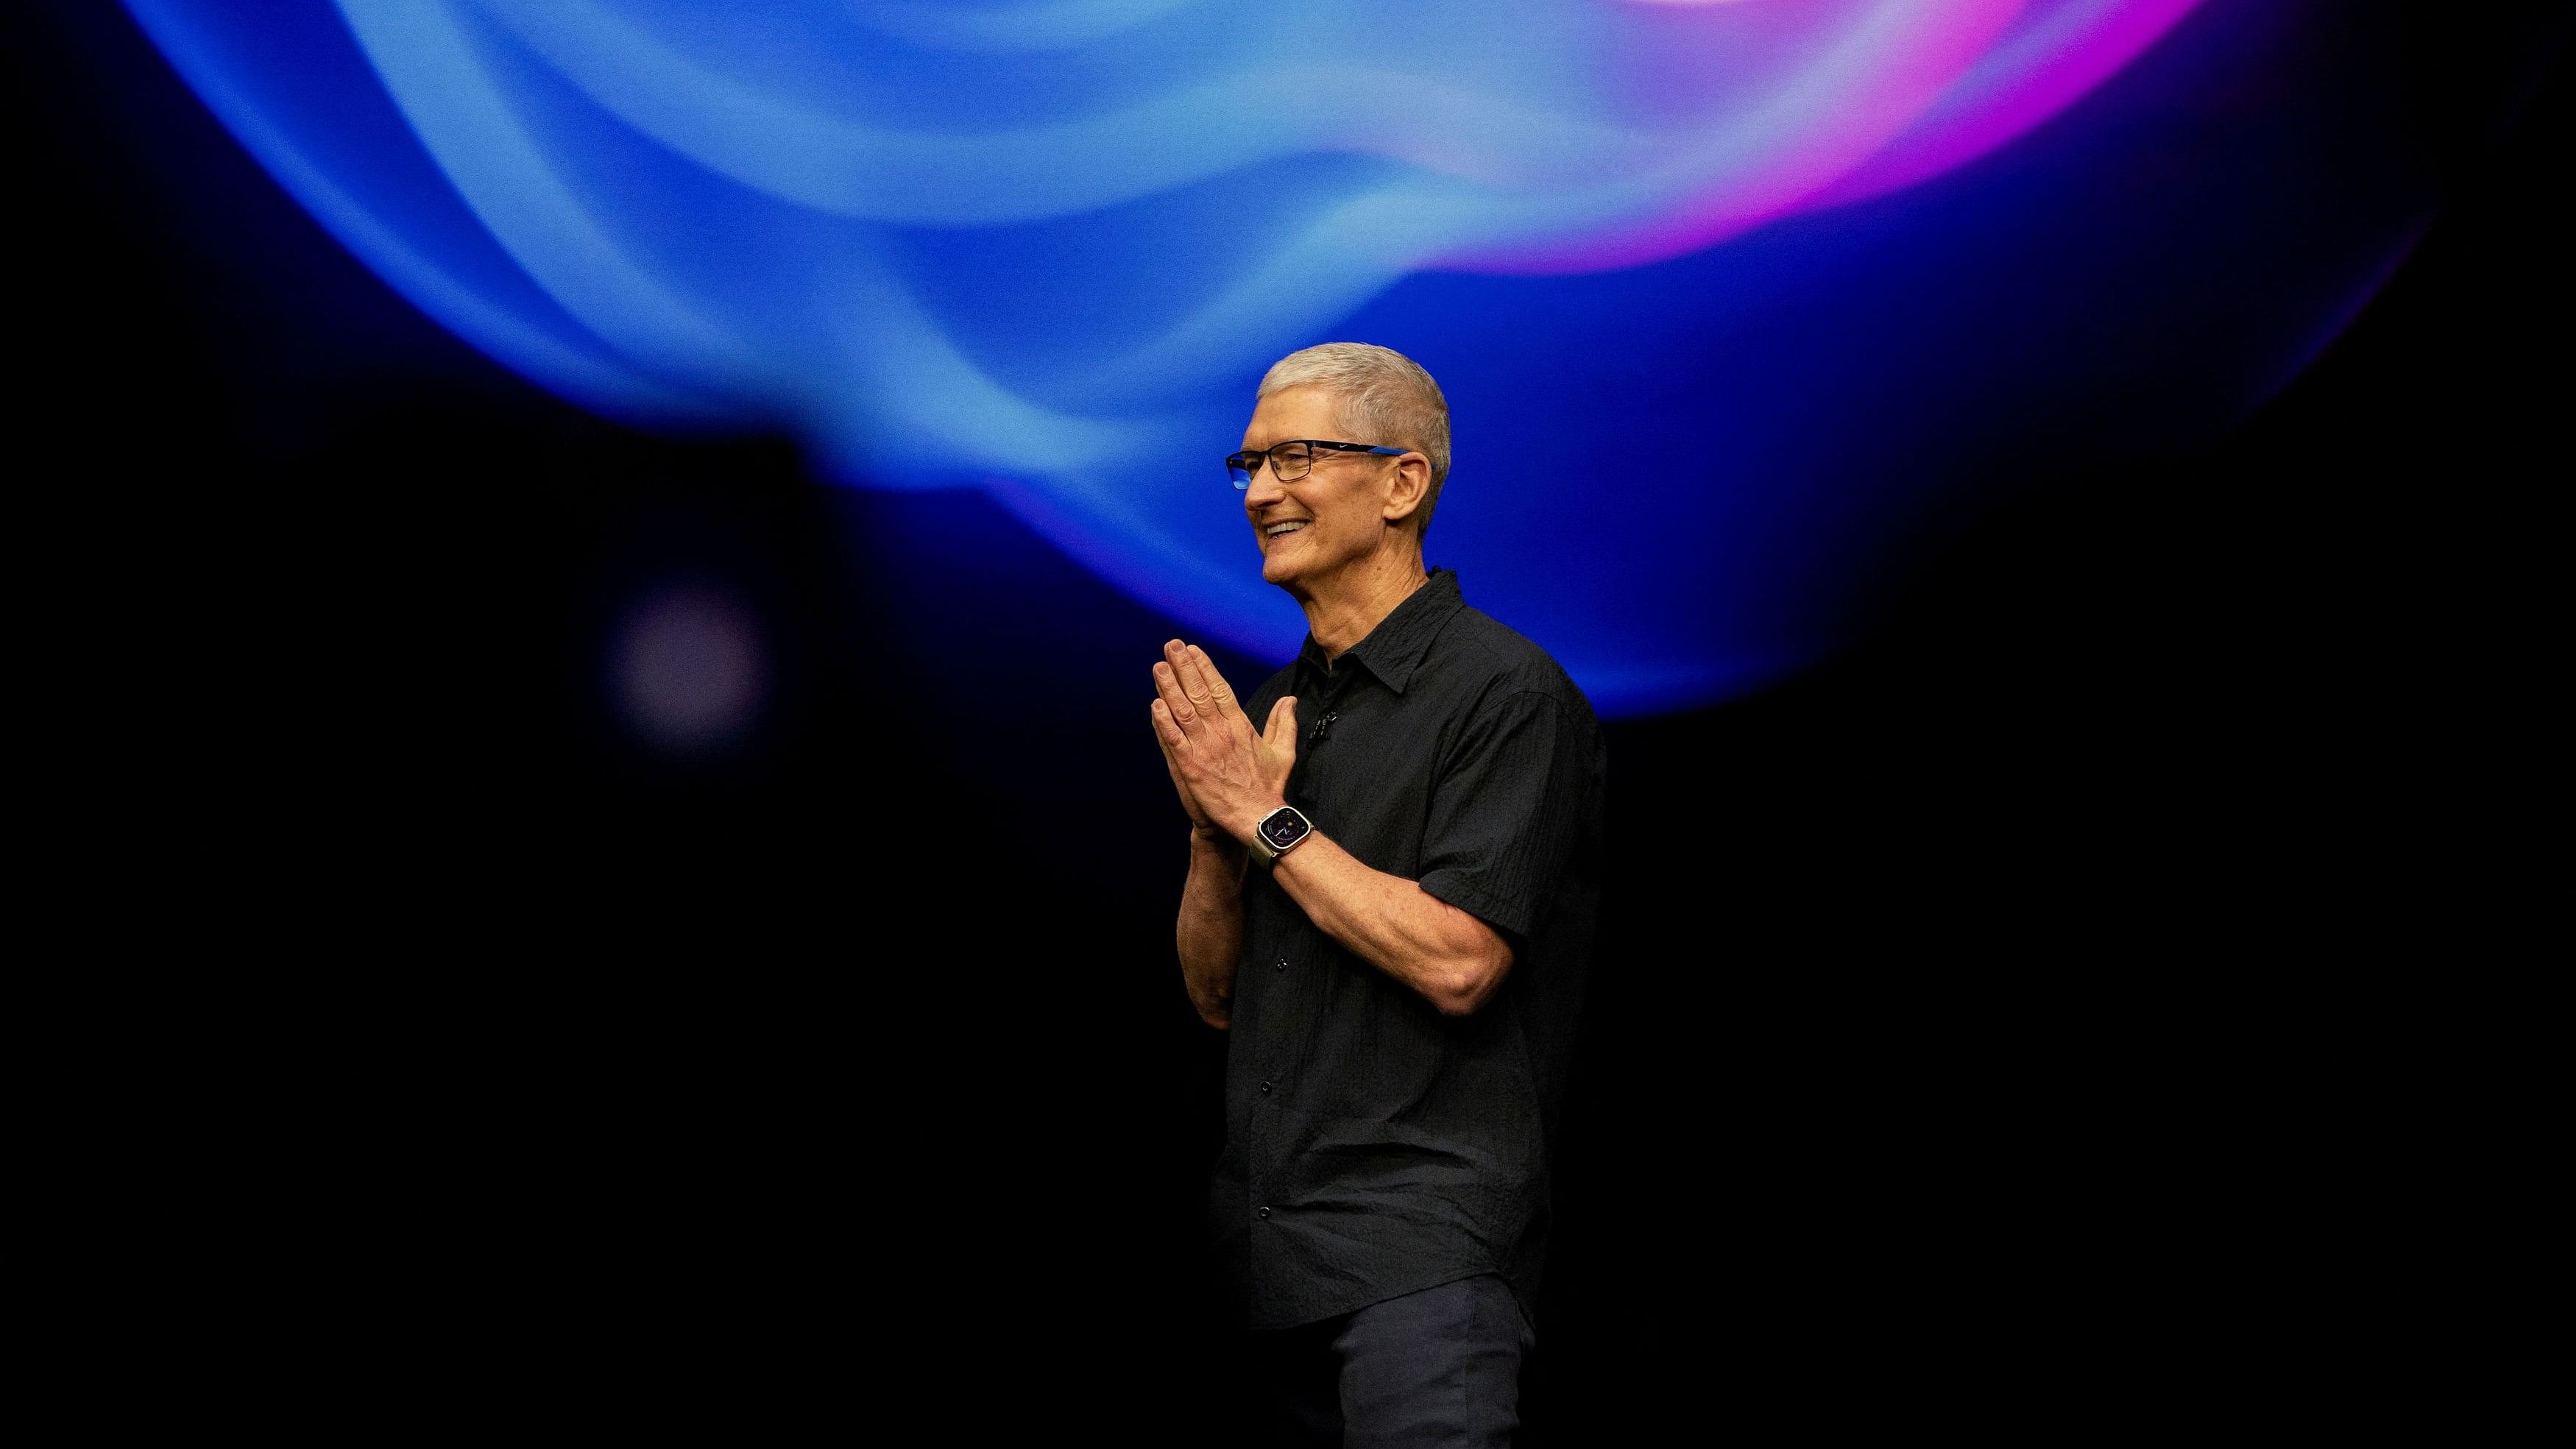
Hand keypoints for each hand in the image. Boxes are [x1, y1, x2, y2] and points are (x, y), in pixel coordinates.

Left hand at [1150, 640, 1296, 846]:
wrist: (1258, 818)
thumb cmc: (1268, 788)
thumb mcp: (1283, 752)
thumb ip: (1284, 723)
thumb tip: (1290, 700)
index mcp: (1240, 726)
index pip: (1220, 689)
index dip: (1205, 668)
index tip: (1193, 650)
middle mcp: (1221, 732)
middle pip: (1199, 692)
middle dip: (1184, 668)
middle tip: (1171, 646)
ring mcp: (1205, 748)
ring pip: (1184, 710)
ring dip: (1170, 687)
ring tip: (1159, 666)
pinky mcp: (1192, 766)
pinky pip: (1175, 739)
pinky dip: (1164, 722)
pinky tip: (1155, 705)